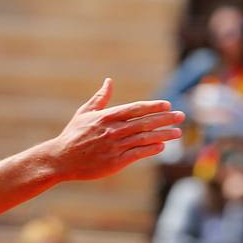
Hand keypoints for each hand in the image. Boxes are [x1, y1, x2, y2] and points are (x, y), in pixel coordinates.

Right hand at [47, 79, 183, 180]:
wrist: (61, 159)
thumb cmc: (73, 135)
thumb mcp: (84, 113)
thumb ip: (100, 98)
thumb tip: (109, 81)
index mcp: (107, 116)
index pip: (136, 109)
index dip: (153, 106)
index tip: (168, 105)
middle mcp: (114, 130)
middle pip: (145, 122)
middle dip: (165, 119)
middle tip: (181, 116)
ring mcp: (116, 146)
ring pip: (145, 138)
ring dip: (163, 135)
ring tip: (177, 133)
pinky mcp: (116, 161)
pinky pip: (138, 154)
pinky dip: (151, 150)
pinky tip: (162, 146)